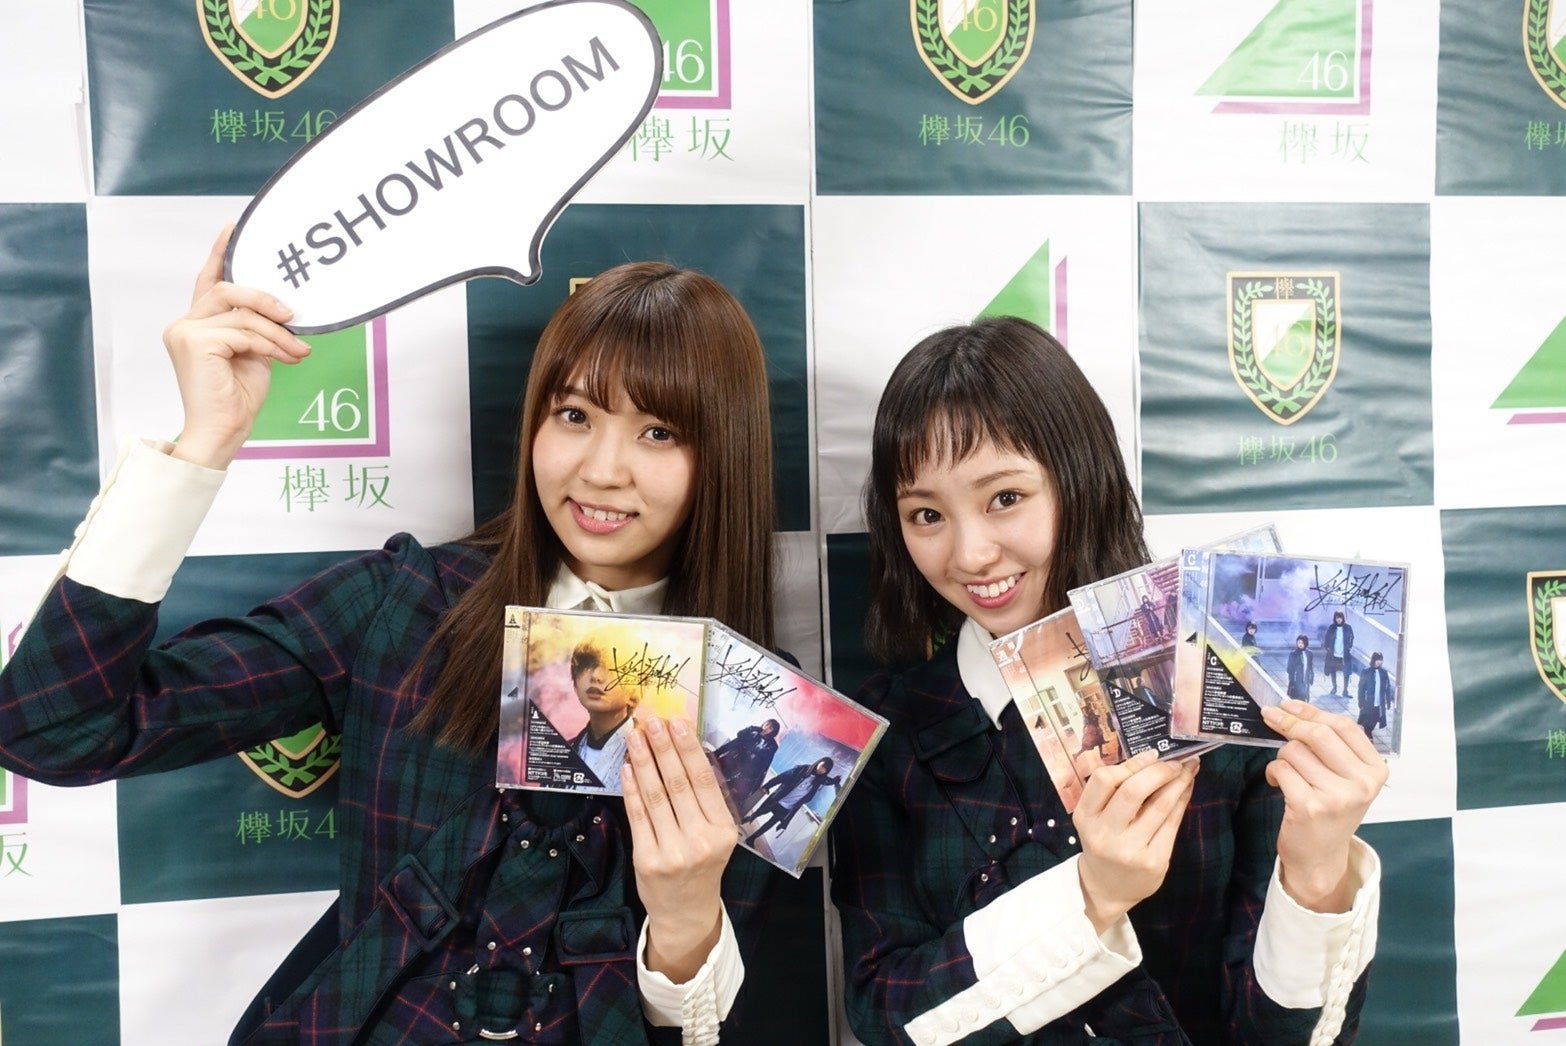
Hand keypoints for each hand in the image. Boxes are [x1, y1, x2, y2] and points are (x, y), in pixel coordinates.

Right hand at [163, 224, 311, 468]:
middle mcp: (184, 323)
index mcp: (197, 323)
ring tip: (297, 350)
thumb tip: (282, 308)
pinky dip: (270, 345)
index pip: (209, 281)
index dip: (220, 253)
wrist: (222, 431)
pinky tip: (286, 358)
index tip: (233, 228)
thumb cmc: (236, 398)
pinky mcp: (193, 342)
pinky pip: (243, 332)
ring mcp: (185, 331)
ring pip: (242, 313)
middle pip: (230, 290)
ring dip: (277, 332)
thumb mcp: (253, 353)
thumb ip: (255, 327)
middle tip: (294, 316)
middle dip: (267, 301)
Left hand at [621, 716, 737, 982]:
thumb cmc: (702, 865)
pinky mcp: (647, 860)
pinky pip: (638, 816)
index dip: (687, 747)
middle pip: (678, 783)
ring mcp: (673, 851)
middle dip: (661, 746)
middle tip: (649, 718)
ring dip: (643, 760)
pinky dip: (631, 788)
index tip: (675, 720)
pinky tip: (627, 767)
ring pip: (655, 796)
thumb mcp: (716, 835)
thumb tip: (680, 749)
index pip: (703, 780)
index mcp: (724, 830)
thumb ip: (702, 800)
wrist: (686, 912)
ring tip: (634, 735)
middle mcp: (701, 840)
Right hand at [1074, 750, 1198, 932]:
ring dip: (1178, 783)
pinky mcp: (1154, 861)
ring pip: (1159, 806)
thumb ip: (1114, 792)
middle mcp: (1105, 834)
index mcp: (1086, 817)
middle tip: (1176, 762)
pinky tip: (1187, 789)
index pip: (1104, 780)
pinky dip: (1182, 802)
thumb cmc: (1104, 842)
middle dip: (1160, 771)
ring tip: (1189, 769)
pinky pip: (1172, 824)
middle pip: (1133, 791)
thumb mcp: (1095, 817)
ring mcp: (1130, 850)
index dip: (1131, 764)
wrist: (1107, 888)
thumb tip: (1152, 758)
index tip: (1151, 755)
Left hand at [1261, 699, 1387, 912]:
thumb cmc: (1330, 810)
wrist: (1320, 856)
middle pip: (1318, 734)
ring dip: (1282, 757)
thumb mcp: (1344, 778)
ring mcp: (1336, 796)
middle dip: (1289, 723)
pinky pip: (1281, 769)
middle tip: (1270, 717)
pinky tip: (1279, 785)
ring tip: (1288, 774)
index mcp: (1374, 771)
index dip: (1312, 711)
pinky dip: (1273, 772)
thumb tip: (1293, 708)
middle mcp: (1360, 784)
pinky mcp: (1309, 806)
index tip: (1288, 705)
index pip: (1344, 726)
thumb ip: (1331, 746)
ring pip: (1294, 751)